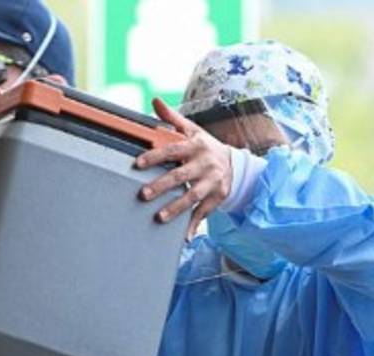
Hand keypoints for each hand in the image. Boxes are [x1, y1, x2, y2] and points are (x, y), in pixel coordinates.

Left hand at [136, 98, 232, 238]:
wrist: (235, 164)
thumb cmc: (206, 147)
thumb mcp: (193, 130)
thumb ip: (172, 118)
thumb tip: (155, 101)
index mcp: (196, 146)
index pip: (173, 150)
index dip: (156, 156)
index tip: (138, 163)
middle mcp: (205, 164)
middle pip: (181, 176)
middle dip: (162, 185)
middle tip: (143, 194)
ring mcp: (212, 183)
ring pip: (193, 196)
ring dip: (176, 208)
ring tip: (159, 217)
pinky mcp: (217, 198)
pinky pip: (204, 212)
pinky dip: (194, 225)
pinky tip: (183, 236)